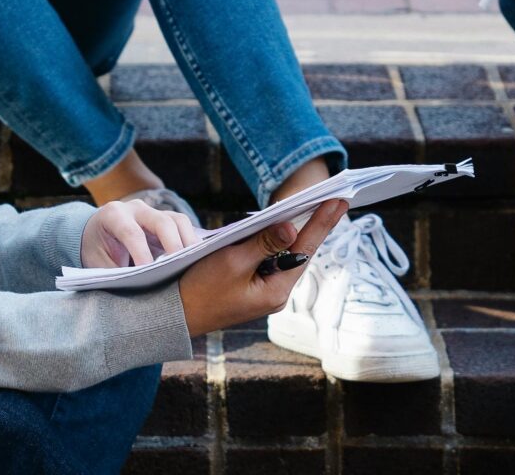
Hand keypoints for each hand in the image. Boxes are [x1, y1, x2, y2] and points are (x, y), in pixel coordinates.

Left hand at [82, 199, 201, 268]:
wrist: (95, 233)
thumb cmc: (96, 250)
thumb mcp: (98, 262)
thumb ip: (116, 273)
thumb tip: (138, 289)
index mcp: (113, 215)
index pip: (132, 233)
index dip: (141, 253)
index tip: (148, 272)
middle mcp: (136, 209)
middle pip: (162, 222)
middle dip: (173, 245)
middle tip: (179, 267)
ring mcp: (153, 212)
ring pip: (178, 220)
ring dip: (188, 242)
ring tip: (194, 264)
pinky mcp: (165, 220)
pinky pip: (183, 227)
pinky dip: (191, 242)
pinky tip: (195, 260)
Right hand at [179, 201, 347, 337]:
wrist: (175, 316)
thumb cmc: (200, 289)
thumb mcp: (232, 262)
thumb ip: (263, 243)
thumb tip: (290, 227)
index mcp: (276, 290)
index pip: (306, 248)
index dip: (323, 222)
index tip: (340, 201)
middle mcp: (275, 293)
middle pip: (299, 251)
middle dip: (314, 225)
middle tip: (334, 199)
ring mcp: (264, 291)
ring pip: (284, 255)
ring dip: (295, 231)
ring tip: (315, 208)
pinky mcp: (252, 287)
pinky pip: (269, 259)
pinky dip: (274, 241)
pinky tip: (279, 226)